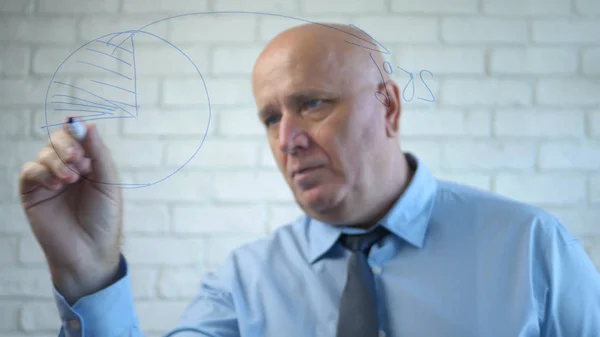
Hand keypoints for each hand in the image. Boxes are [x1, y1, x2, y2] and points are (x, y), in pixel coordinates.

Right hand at [19, 120, 122, 303]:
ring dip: (57, 161)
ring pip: (44, 153)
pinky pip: (29, 172)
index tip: (84, 143)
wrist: (89, 251)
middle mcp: (68, 168)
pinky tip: (56, 185)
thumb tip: (87, 124)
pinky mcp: (32, 193)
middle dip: (67, 146)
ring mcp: (49, 180)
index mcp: (89, 164)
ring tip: (71, 179)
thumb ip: (99, 154)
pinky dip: (42, 173)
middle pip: (58, 140)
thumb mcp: (108, 184)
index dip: (78, 135)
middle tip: (79, 162)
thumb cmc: (104, 219)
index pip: (78, 137)